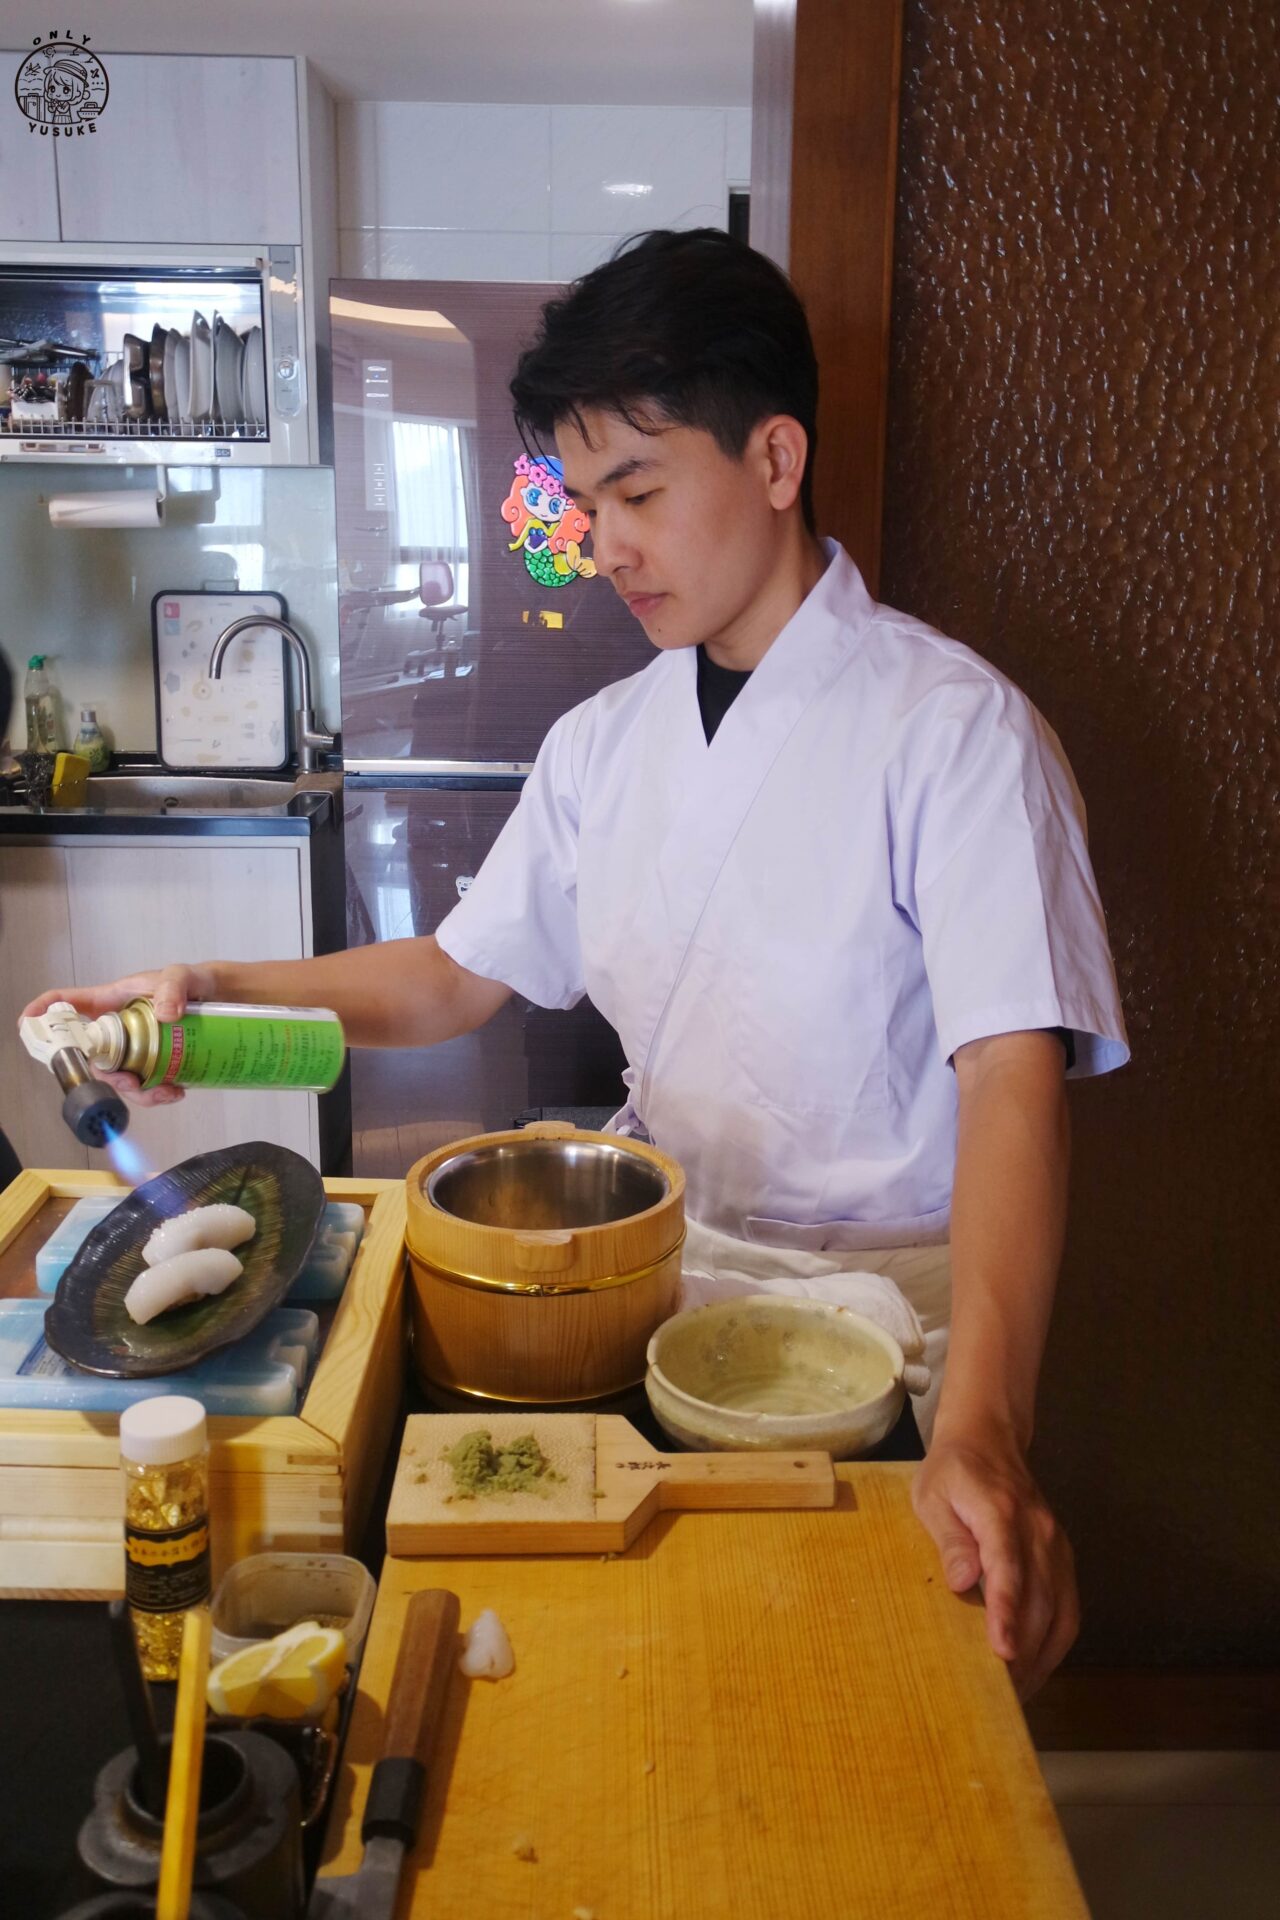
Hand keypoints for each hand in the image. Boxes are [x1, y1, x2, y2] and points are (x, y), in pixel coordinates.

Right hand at [19, 964, 215, 1106]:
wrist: (224, 1000)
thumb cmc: (194, 981)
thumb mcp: (183, 976)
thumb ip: (174, 987)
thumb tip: (165, 1015)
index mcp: (112, 1000)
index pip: (69, 1002)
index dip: (44, 1011)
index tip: (28, 1023)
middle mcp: (117, 1027)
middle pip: (93, 1056)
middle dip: (108, 1075)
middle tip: (134, 1082)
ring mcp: (134, 1046)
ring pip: (119, 1076)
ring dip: (138, 1092)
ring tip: (169, 1092)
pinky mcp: (154, 1061)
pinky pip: (145, 1084)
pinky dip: (157, 1093)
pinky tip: (178, 1090)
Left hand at [911, 1431, 1078, 1700]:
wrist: (990, 1438)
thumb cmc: (953, 1472)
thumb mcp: (932, 1496)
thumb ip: (949, 1539)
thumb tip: (961, 1581)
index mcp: (1001, 1512)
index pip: (1008, 1567)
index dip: (1007, 1611)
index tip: (1003, 1649)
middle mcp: (1038, 1531)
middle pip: (1040, 1598)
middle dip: (1025, 1649)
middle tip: (1001, 1692)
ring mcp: (1056, 1544)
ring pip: (1061, 1609)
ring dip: (1043, 1654)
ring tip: (1018, 1691)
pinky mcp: (1062, 1556)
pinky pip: (1068, 1606)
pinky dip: (1056, 1642)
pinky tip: (1035, 1665)